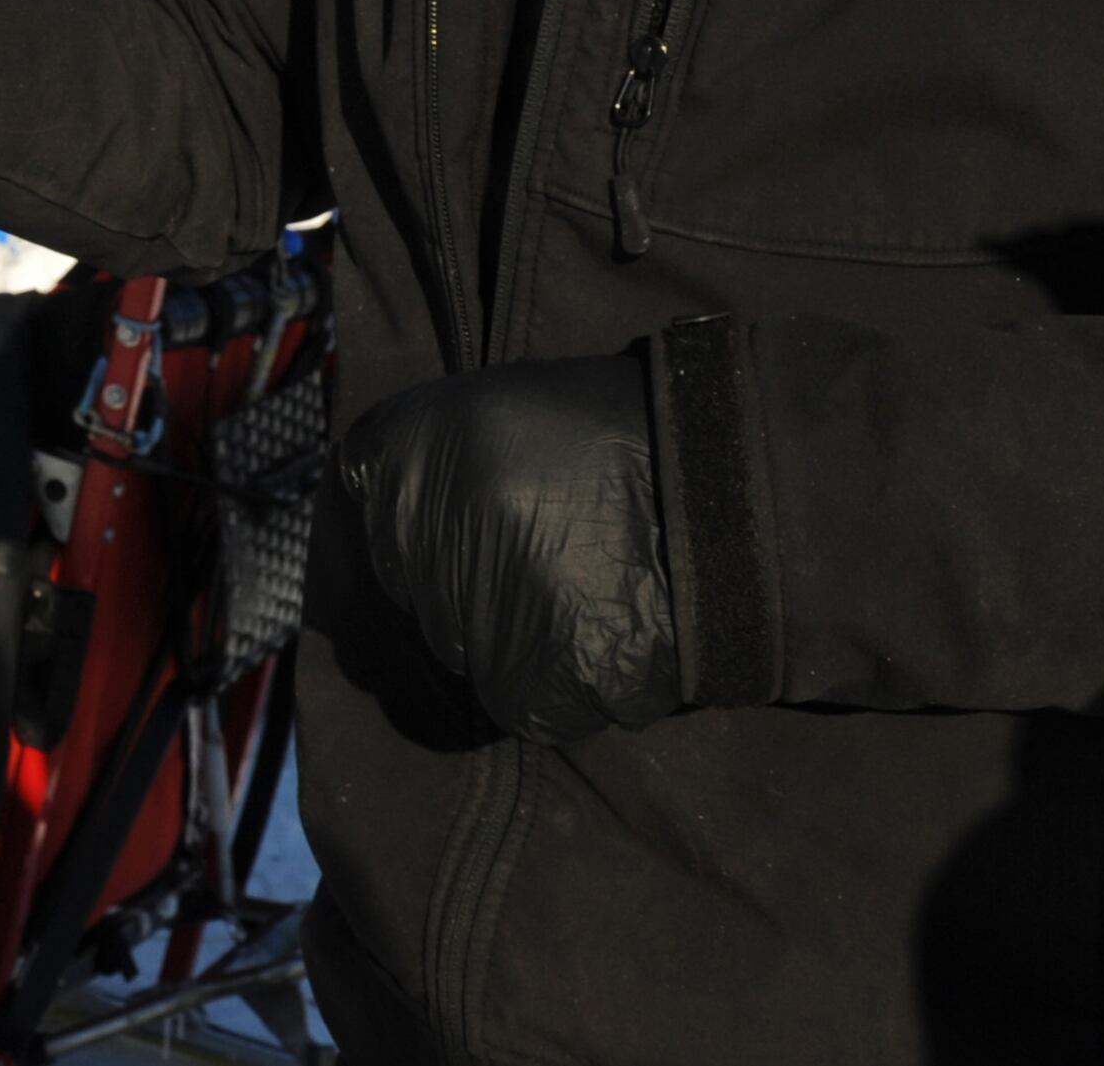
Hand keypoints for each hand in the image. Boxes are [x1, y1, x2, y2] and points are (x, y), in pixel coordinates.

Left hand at [331, 356, 680, 743]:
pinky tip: (604, 632)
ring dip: (507, 632)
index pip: (361, 490)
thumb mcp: (508, 406)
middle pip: (409, 582)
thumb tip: (380, 511)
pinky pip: (513, 697)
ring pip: (457, 646)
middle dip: (461, 575)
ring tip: (586, 587)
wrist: (742, 490)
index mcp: (413, 441)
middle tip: (547, 550)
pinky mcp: (525, 679)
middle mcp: (423, 523)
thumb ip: (435, 456)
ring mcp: (470, 607)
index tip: (461, 511)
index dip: (413, 507)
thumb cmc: (629, 440)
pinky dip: (555, 681)